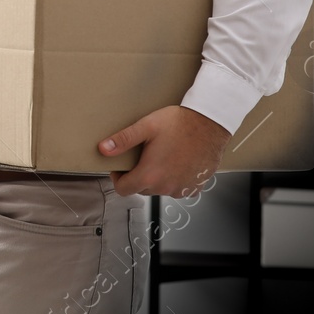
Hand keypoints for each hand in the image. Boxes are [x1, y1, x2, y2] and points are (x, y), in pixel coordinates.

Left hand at [99, 105, 229, 197]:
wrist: (210, 123)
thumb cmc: (180, 123)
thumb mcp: (146, 127)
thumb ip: (122, 140)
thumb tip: (103, 149)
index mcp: (150, 175)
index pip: (123, 190)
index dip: (118, 179)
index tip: (121, 167)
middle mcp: (166, 187)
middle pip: (141, 189)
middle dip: (137, 176)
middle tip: (143, 156)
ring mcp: (182, 189)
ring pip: (160, 189)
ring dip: (157, 178)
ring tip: (161, 156)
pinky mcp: (195, 187)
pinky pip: (178, 188)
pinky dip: (174, 179)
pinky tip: (177, 162)